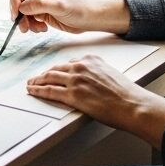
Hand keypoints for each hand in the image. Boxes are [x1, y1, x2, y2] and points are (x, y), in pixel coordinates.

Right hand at [10, 0, 129, 35]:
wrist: (90, 20)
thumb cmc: (79, 8)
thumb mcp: (60, 5)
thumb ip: (40, 5)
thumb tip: (21, 7)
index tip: (16, 12)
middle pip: (17, 0)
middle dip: (18, 14)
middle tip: (23, 27)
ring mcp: (38, 3)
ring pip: (21, 12)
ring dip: (25, 22)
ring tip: (37, 29)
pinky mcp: (40, 14)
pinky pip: (28, 20)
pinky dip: (31, 26)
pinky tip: (42, 29)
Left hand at [26, 54, 164, 147]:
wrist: (133, 105)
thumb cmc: (126, 95)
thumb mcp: (110, 74)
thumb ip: (96, 73)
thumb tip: (88, 81)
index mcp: (91, 60)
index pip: (68, 63)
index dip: (57, 70)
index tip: (51, 73)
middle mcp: (81, 66)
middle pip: (55, 69)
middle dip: (43, 74)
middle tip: (35, 79)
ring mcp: (76, 80)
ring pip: (49, 78)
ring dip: (37, 81)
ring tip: (31, 85)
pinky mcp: (73, 95)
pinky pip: (50, 91)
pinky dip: (38, 91)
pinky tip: (33, 91)